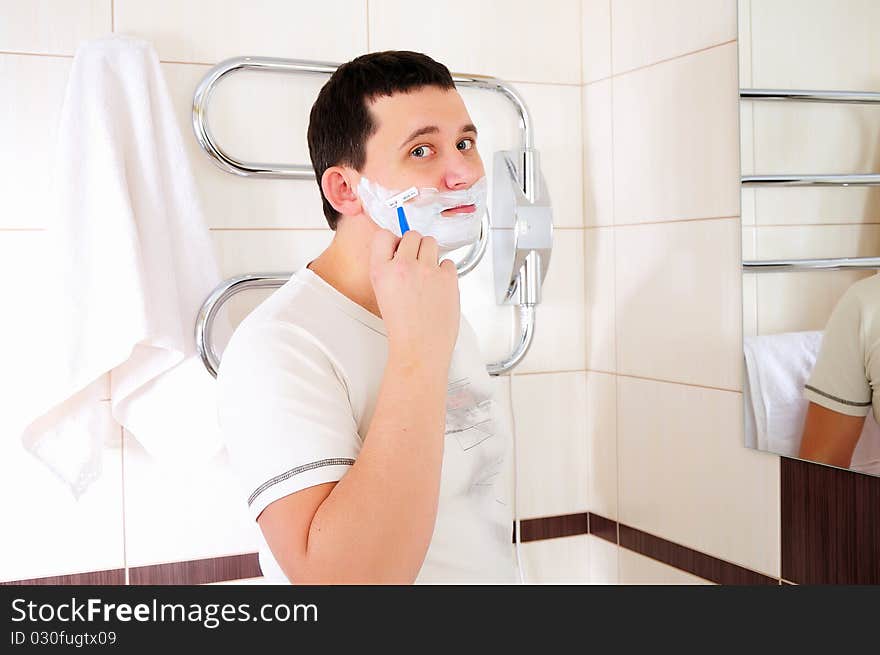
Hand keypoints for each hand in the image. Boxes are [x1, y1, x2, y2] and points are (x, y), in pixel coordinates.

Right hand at [369, 229, 459, 368]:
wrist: (420, 347)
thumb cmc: (403, 326)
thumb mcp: (382, 293)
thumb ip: (389, 268)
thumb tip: (401, 249)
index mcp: (381, 271)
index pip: (383, 235)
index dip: (392, 240)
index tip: (398, 248)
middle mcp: (403, 266)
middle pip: (412, 235)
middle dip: (415, 246)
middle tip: (416, 265)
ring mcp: (427, 270)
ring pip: (431, 242)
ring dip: (430, 254)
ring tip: (427, 275)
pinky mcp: (447, 277)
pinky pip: (448, 261)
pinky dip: (445, 271)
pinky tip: (438, 287)